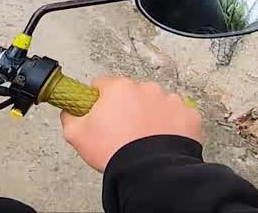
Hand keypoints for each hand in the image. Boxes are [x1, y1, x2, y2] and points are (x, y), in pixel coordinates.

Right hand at [60, 76, 200, 171]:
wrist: (150, 173)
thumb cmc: (116, 152)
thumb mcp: (76, 135)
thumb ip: (69, 116)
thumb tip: (70, 111)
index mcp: (119, 88)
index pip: (102, 85)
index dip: (99, 102)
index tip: (100, 116)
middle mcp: (146, 88)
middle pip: (130, 93)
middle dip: (126, 108)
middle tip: (122, 132)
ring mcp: (170, 101)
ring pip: (154, 104)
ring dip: (149, 116)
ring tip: (143, 140)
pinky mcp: (188, 116)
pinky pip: (177, 116)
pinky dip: (170, 126)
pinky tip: (161, 141)